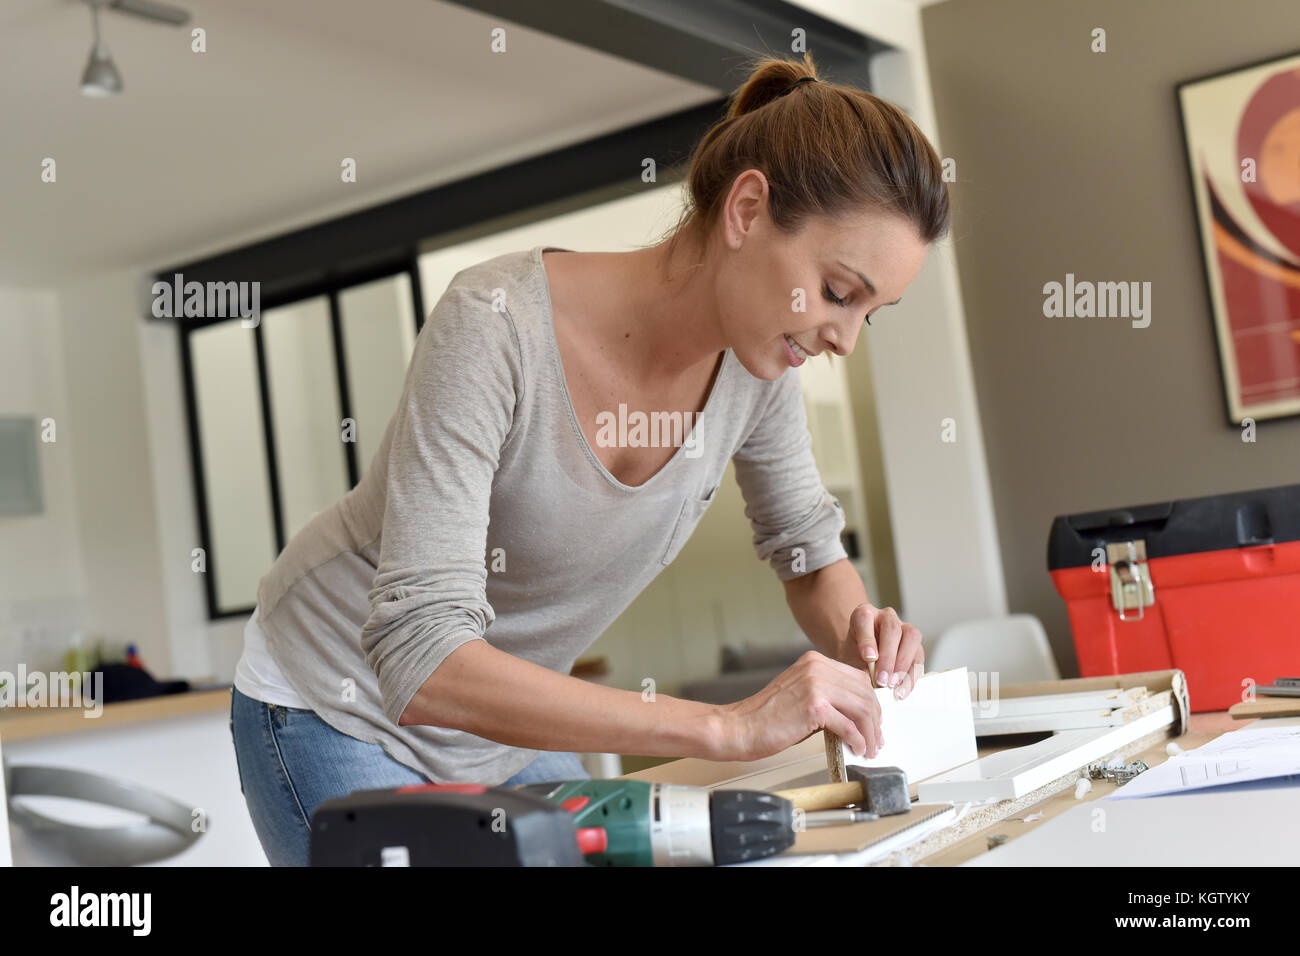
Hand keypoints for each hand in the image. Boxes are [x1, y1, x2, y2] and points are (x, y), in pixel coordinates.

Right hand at [719, 650, 882, 760]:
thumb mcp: (801, 695)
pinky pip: (849, 726)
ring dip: (870, 732)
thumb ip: (827, 696)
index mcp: (814, 662)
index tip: (874, 722)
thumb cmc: (765, 717)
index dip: (871, 703)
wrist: (739, 728)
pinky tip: (857, 748)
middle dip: (875, 720)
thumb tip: (856, 715)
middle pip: (865, 692)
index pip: (858, 679)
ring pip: (862, 708)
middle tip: (877, 739)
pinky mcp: (814, 707)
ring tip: (870, 748)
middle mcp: (817, 667)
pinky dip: (858, 740)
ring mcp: (816, 685)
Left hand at [847, 603, 924, 699]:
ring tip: (893, 685)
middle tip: (882, 680)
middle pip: (892, 628)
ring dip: (903, 664)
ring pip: (911, 637)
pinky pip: (919, 656)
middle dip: (888, 657)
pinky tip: (903, 689)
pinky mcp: (916, 645)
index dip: (867, 638)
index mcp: (863, 615)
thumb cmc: (854, 657)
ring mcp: (903, 628)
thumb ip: (857, 666)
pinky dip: (912, 675)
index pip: (864, 618)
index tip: (868, 658)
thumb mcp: (849, 660)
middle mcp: (885, 617)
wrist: (862, 661)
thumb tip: (869, 683)